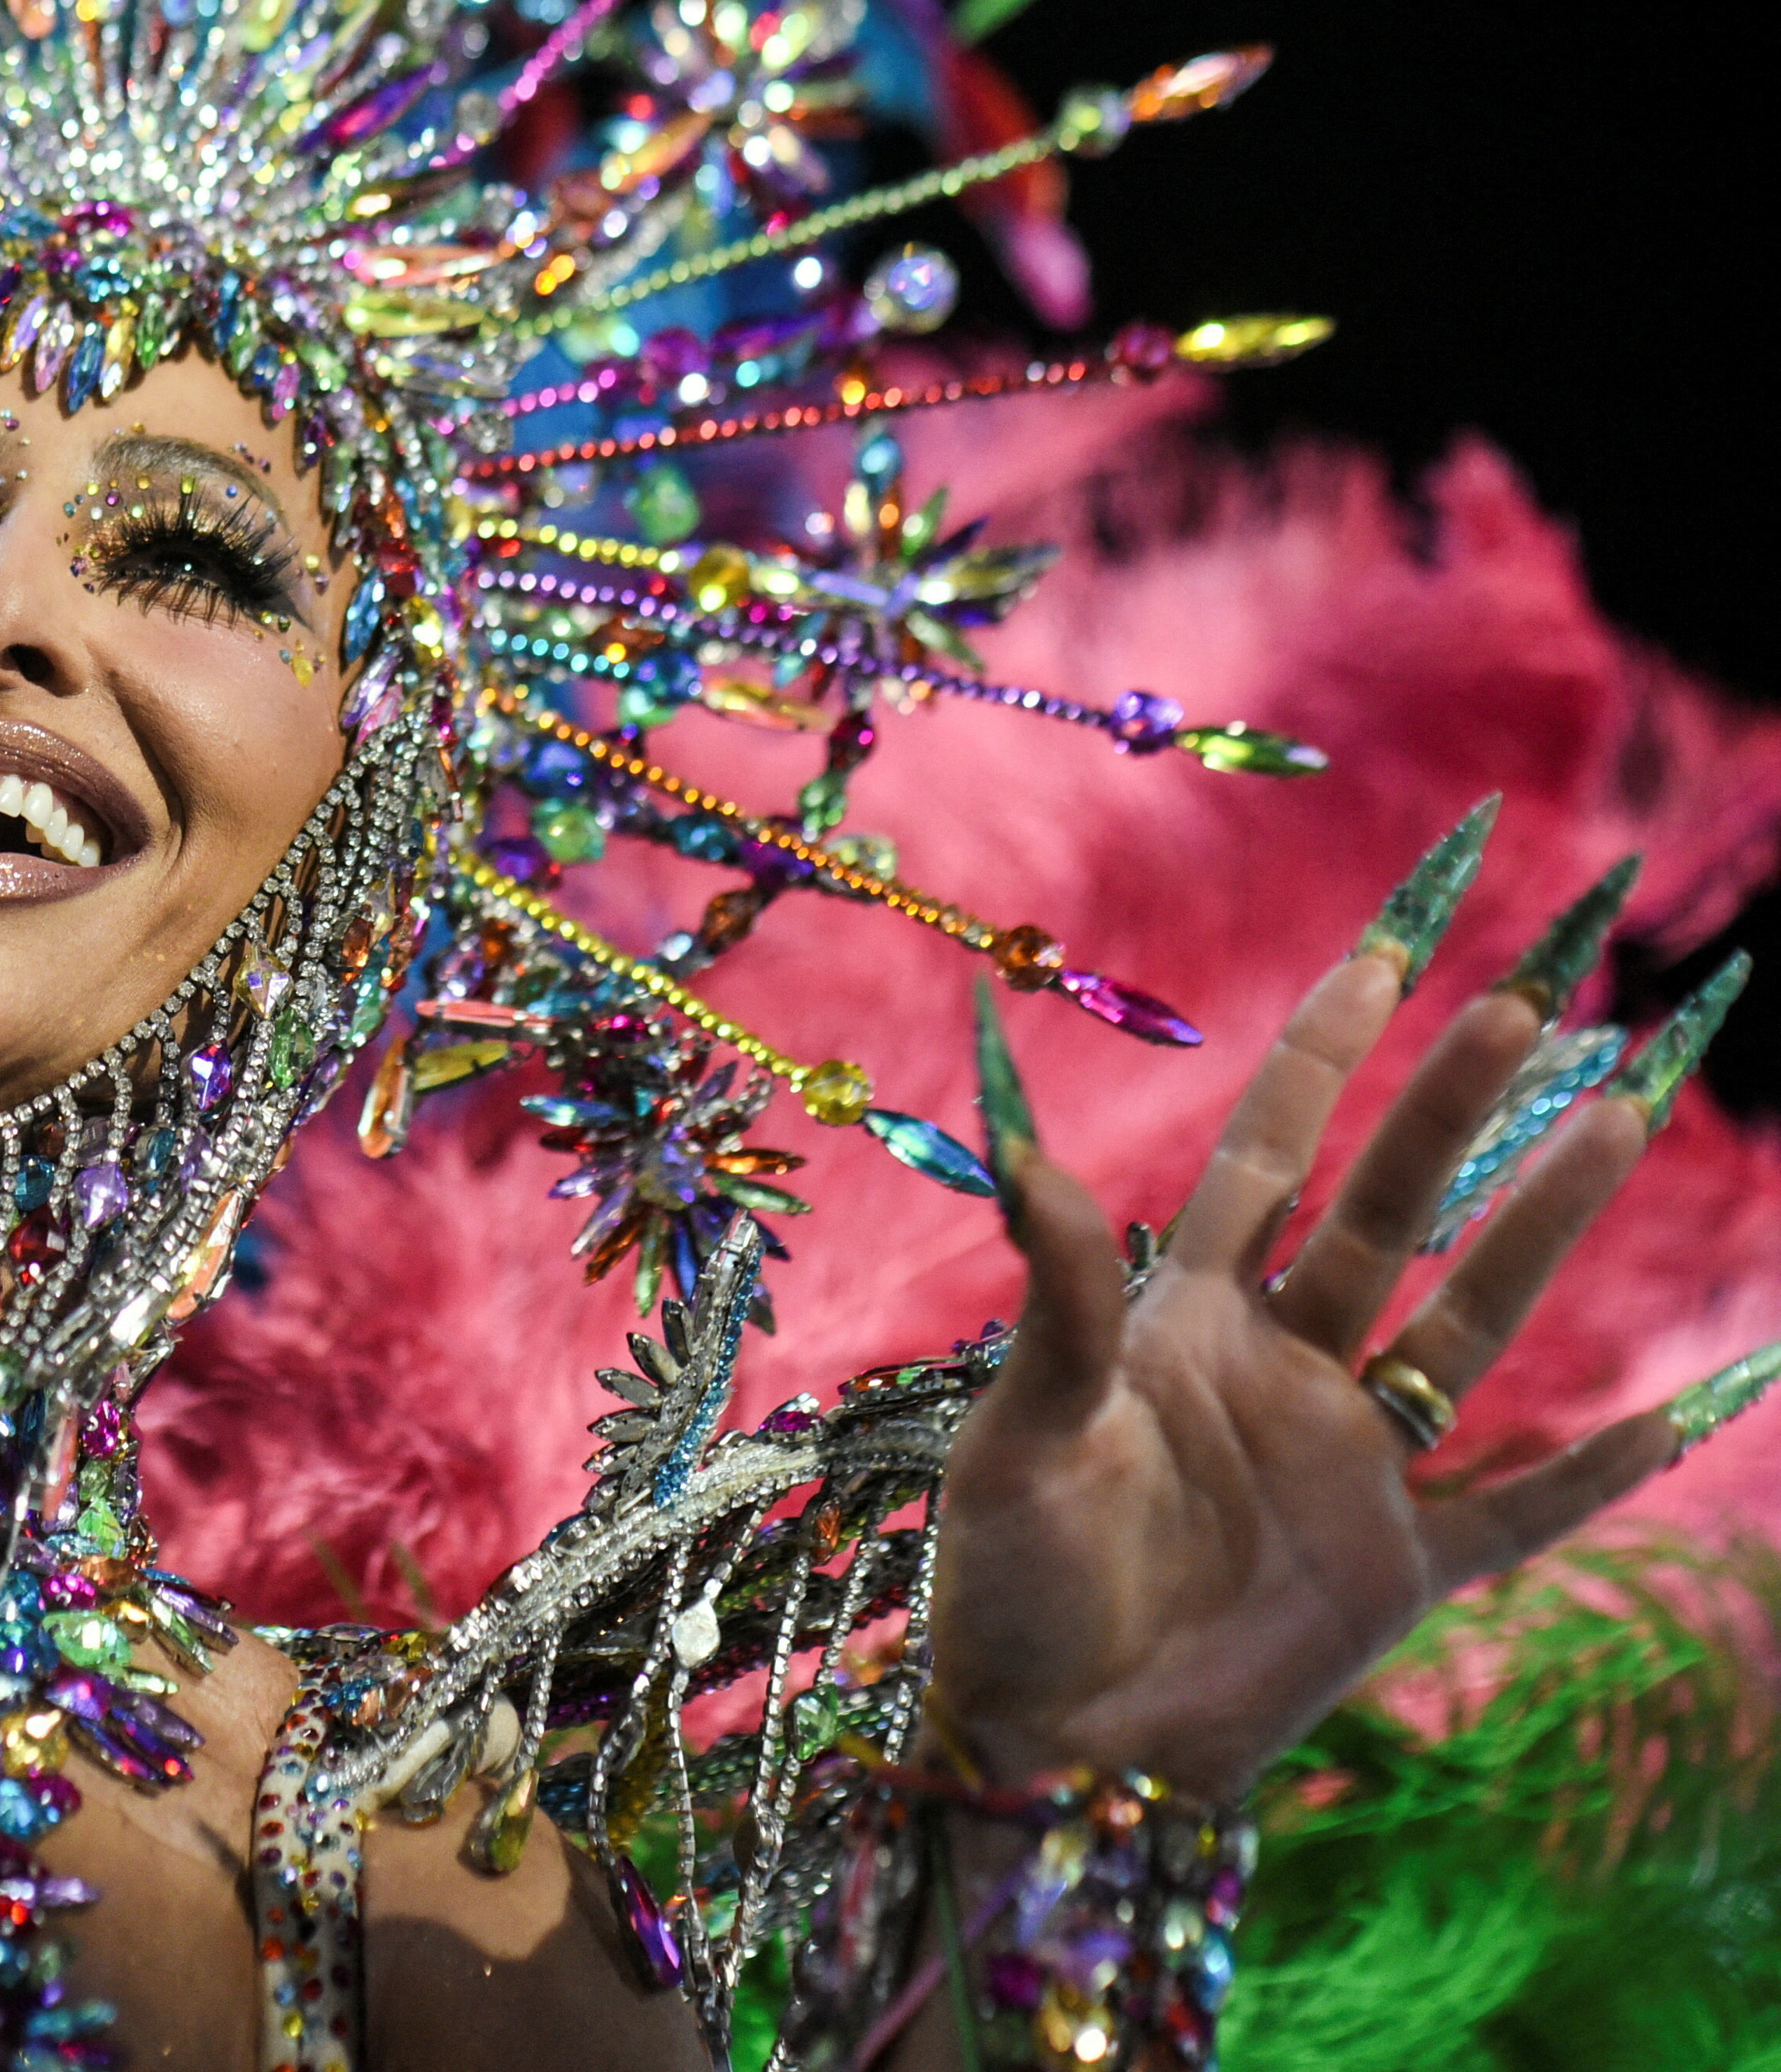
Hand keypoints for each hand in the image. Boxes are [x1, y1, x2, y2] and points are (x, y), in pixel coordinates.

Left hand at [920, 904, 1694, 1804]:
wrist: (1048, 1743)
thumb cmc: (1006, 1586)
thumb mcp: (1018, 1433)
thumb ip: (1056, 1303)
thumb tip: (1027, 1158)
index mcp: (1179, 1324)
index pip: (1267, 1159)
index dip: (1321, 1058)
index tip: (1384, 952)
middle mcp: (1278, 1373)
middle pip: (1385, 1214)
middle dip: (1448, 1110)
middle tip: (1527, 1004)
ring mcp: (1348, 1468)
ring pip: (1470, 1326)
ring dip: (1541, 1229)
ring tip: (1617, 1117)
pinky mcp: (1395, 1575)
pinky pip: (1521, 1514)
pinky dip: (1599, 1471)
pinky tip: (1688, 1409)